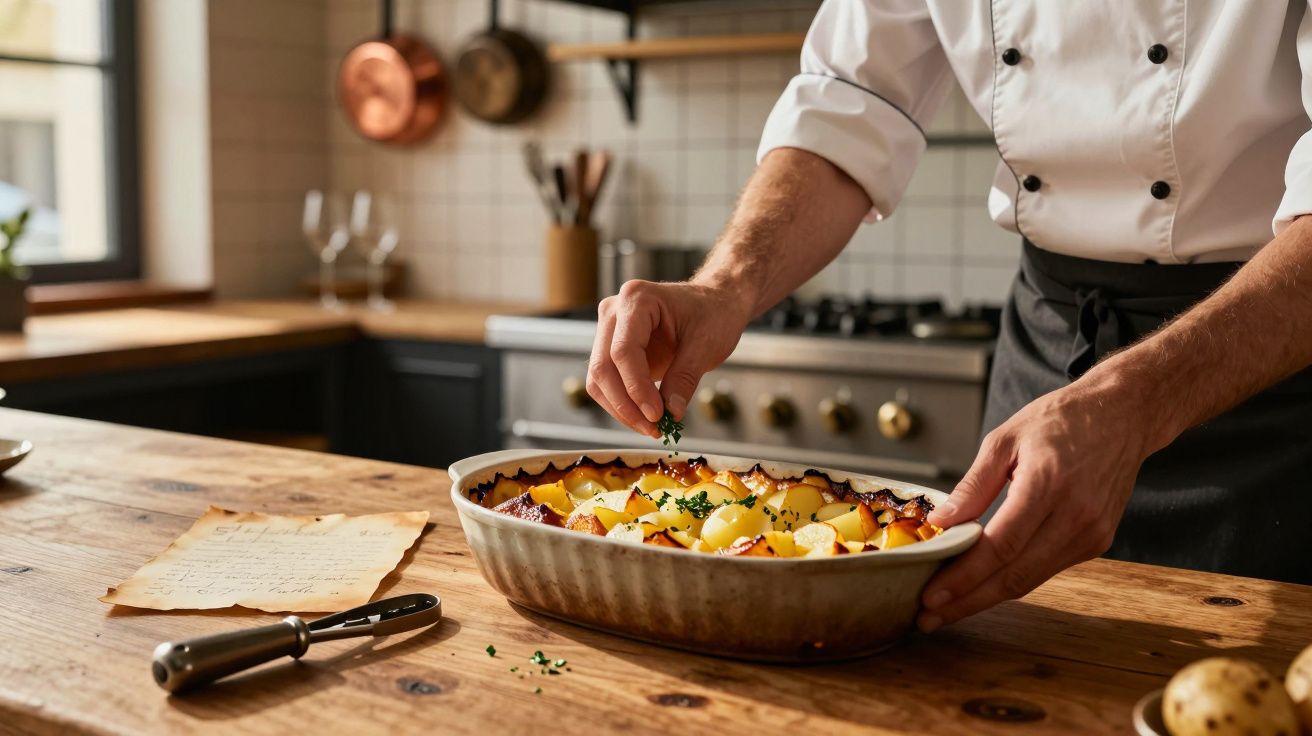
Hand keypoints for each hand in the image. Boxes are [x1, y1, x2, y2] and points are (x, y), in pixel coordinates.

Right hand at [588, 280, 752, 436]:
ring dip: (621, 409)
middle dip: (626, 404)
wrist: (714, 304)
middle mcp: (614, 311)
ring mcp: (610, 330)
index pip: (624, 351)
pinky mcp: (612, 350)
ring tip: (652, 428)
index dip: (636, 387)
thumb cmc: (713, 313)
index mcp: (637, 299)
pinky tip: (645, 418)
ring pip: (599, 379)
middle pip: (603, 366)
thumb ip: (684, 377)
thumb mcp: (706, 344)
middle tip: (654, 428)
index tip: (656, 415)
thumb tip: (670, 412)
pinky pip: (607, 383)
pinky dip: (623, 405)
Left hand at [916, 379, 1156, 631]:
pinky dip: (1012, 579)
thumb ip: (973, 485)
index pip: (1001, 546)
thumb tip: (940, 523)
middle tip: (928, 618)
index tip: (930, 596)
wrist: (1122, 416)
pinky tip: (982, 584)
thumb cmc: (1062, 420)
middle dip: (968, 602)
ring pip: (1031, 579)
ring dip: (987, 597)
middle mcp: (1077, 516)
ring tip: (947, 606)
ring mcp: (1092, 533)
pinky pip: (1046, 568)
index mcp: (1049, 484)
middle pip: (1015, 575)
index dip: (964, 577)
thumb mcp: (1005, 438)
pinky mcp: (1098, 541)